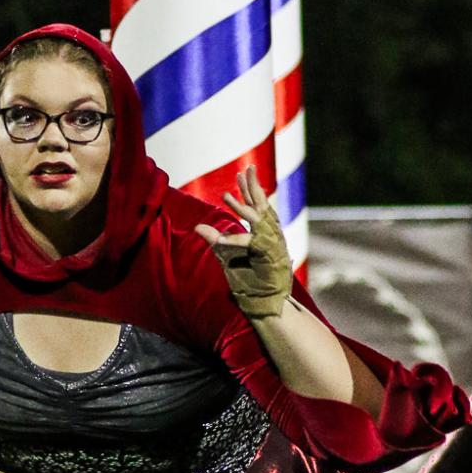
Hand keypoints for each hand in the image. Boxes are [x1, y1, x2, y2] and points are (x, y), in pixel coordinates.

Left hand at [195, 166, 292, 320]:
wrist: (268, 305)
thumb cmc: (251, 284)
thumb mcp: (228, 257)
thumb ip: (216, 239)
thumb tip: (198, 227)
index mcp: (266, 234)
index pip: (259, 205)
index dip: (250, 189)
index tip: (242, 173)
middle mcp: (272, 236)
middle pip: (263, 205)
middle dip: (253, 186)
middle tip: (248, 168)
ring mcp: (273, 246)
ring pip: (258, 221)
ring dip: (241, 208)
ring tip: (225, 196)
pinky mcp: (270, 259)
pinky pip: (252, 245)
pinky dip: (238, 240)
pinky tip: (222, 238)